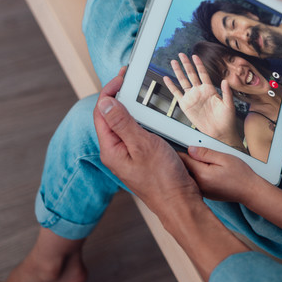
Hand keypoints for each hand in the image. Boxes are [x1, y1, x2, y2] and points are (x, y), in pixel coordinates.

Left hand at [94, 68, 201, 214]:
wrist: (180, 203)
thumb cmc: (163, 179)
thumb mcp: (143, 145)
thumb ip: (123, 123)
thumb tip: (106, 102)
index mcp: (111, 149)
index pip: (102, 112)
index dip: (110, 91)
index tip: (123, 77)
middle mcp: (117, 152)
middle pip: (111, 116)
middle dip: (120, 96)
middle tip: (131, 79)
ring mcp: (129, 155)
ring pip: (125, 124)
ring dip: (132, 107)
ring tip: (141, 92)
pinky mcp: (142, 157)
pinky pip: (138, 133)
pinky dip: (143, 120)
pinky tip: (153, 115)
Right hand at [164, 54, 241, 147]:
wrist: (219, 132)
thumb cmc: (226, 119)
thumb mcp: (229, 105)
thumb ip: (226, 92)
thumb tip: (225, 81)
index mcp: (210, 89)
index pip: (203, 73)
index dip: (199, 64)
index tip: (195, 55)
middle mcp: (200, 91)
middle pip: (191, 74)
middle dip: (186, 64)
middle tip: (181, 54)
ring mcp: (192, 97)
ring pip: (183, 81)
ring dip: (178, 72)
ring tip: (173, 62)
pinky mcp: (186, 105)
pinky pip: (177, 93)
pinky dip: (171, 86)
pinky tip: (167, 78)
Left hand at [184, 146, 262, 203]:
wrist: (250, 191)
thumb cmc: (241, 175)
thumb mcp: (224, 158)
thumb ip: (205, 153)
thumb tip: (190, 149)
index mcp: (202, 174)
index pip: (184, 160)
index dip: (183, 151)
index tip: (184, 146)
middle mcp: (199, 185)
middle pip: (185, 168)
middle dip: (189, 160)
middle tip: (201, 154)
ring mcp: (202, 191)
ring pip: (190, 176)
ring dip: (195, 168)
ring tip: (210, 165)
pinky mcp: (206, 194)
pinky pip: (197, 182)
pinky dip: (200, 176)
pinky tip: (212, 173)